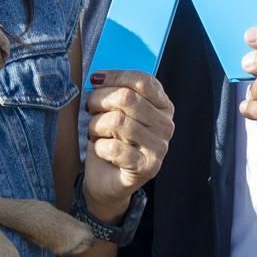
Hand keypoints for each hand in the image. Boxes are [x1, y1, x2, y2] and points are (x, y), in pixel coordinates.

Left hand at [82, 70, 173, 221]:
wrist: (107, 180)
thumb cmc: (112, 140)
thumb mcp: (116, 111)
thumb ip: (116, 91)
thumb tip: (98, 77)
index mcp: (163, 106)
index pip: (143, 81)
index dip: (116, 76)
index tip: (95, 79)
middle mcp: (166, 125)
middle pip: (127, 98)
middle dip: (100, 100)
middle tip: (90, 108)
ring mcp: (159, 148)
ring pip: (117, 121)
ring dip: (97, 126)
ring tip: (95, 132)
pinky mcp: (146, 168)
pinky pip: (113, 148)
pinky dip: (99, 147)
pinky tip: (101, 150)